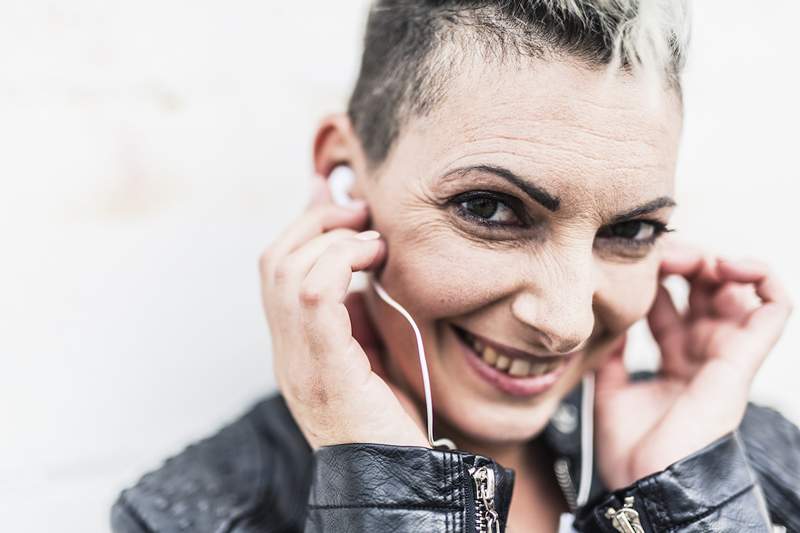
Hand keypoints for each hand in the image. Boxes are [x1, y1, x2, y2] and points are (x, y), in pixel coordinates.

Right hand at [259, 176, 428, 449]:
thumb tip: (364, 253)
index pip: (277, 269)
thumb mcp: (371, 351)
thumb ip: (359, 308)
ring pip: (287, 270)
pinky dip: (340, 261)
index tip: (341, 202)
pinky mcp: (325, 368)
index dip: (305, 226)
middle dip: (315, 222)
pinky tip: (372, 259)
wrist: (395, 480)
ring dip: (331, 238)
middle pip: (274, 260)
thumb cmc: (391, 418)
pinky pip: (313, 295)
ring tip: (370, 239)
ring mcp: (298, 360)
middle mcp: (286, 350)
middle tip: (358, 213)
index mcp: (295, 345)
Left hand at [595, 239, 792, 488]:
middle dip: (684, 262)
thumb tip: (604, 319)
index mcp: (673, 362)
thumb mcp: (609, 391)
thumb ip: (611, 355)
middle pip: (704, 292)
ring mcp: (724, 357)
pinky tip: (730, 265)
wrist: (647, 487)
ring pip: (739, 293)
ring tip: (693, 257)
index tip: (632, 263)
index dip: (655, 279)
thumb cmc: (631, 453)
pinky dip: (762, 279)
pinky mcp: (742, 361)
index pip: (670, 305)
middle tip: (662, 254)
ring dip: (719, 262)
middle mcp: (702, 355)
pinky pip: (774, 311)